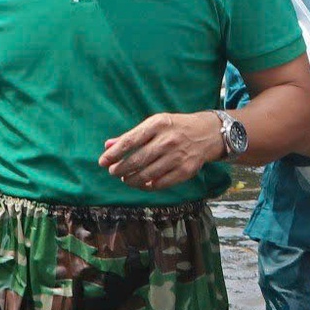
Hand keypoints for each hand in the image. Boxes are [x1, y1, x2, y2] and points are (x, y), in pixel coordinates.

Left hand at [99, 111, 221, 191]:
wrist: (207, 133)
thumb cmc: (175, 128)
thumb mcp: (154, 124)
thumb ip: (131, 135)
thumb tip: (107, 145)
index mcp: (158, 124)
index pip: (130, 141)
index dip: (114, 154)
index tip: (103, 162)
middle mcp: (168, 140)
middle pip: (137, 160)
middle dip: (120, 169)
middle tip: (113, 172)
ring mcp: (178, 156)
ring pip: (147, 174)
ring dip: (132, 180)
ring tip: (126, 179)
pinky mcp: (185, 170)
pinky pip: (161, 183)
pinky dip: (148, 185)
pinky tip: (142, 183)